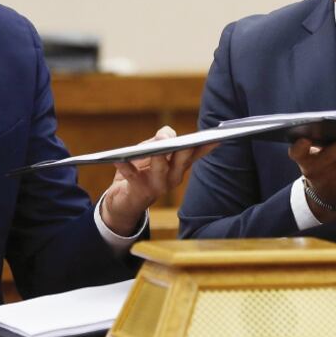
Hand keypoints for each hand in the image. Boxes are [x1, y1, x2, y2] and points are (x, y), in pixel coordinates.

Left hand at [100, 126, 217, 235]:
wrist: (124, 200)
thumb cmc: (140, 168)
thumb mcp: (150, 150)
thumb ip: (159, 139)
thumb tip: (166, 136)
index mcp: (179, 166)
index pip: (195, 154)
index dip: (206, 147)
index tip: (216, 138)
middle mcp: (173, 177)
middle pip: (181, 160)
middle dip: (181, 148)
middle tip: (179, 138)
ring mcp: (157, 186)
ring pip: (160, 169)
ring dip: (158, 157)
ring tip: (156, 147)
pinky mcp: (138, 191)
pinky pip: (132, 176)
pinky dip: (125, 167)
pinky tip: (118, 159)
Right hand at [289, 137, 335, 222]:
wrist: (324, 194)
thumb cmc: (318, 162)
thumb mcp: (310, 154)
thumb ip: (318, 141)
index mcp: (304, 159)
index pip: (297, 152)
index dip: (300, 146)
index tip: (304, 138)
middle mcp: (317, 169)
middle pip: (329, 158)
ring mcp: (334, 177)